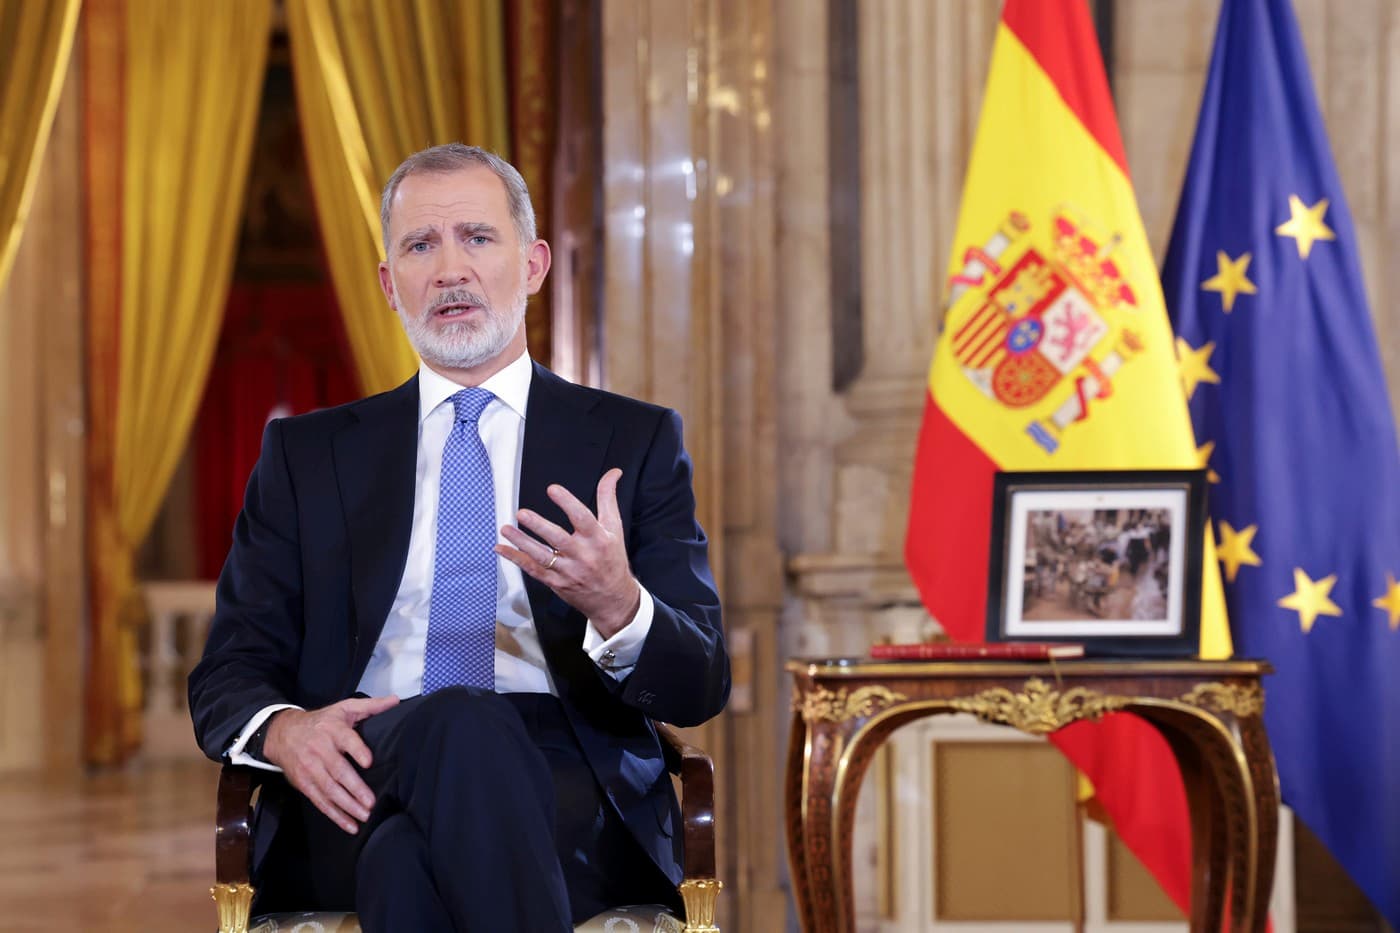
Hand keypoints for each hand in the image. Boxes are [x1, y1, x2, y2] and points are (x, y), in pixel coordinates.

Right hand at [263, 695, 398, 833]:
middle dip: (354, 788)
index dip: (357, 750)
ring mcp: (310, 768)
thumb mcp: (344, 708)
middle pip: (337, 771)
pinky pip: (320, 801)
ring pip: (329, 789)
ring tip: (364, 815)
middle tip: (370, 802)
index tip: (369, 762)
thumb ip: (370, 706)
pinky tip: (350, 825)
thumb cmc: (321, 721)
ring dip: (346, 805)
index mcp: (332, 730)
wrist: (283, 733)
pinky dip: (335, 815)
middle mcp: (320, 750)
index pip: (346, 740)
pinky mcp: (304, 783)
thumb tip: (395, 700)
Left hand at [497, 468, 641, 637]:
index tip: (552, 489)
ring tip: (506, 529)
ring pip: (542, 556)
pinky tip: (502, 549)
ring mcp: (568, 570)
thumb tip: (613, 472)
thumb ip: (608, 499)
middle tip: (522, 514)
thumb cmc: (612, 559)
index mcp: (598, 538)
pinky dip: (516, 559)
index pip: (582, 518)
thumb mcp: (615, 528)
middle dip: (539, 526)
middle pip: (558, 538)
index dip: (567, 503)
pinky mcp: (556, 582)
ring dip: (522, 542)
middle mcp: (582, 555)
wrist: (613, 598)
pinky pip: (533, 570)